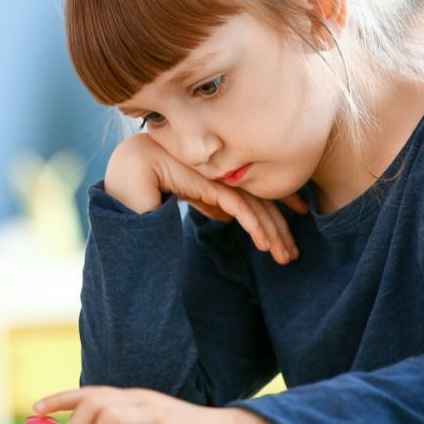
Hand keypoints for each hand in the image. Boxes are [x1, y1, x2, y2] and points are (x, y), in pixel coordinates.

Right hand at [105, 134, 306, 264]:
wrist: (131, 167)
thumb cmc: (153, 178)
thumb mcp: (188, 193)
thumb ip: (208, 201)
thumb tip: (226, 216)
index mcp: (222, 174)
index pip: (257, 194)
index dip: (278, 212)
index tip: (289, 234)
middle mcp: (227, 173)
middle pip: (264, 202)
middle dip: (281, 230)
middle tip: (292, 254)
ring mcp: (221, 177)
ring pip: (257, 207)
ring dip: (274, 234)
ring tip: (285, 257)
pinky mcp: (212, 184)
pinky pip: (240, 207)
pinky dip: (255, 226)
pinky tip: (264, 245)